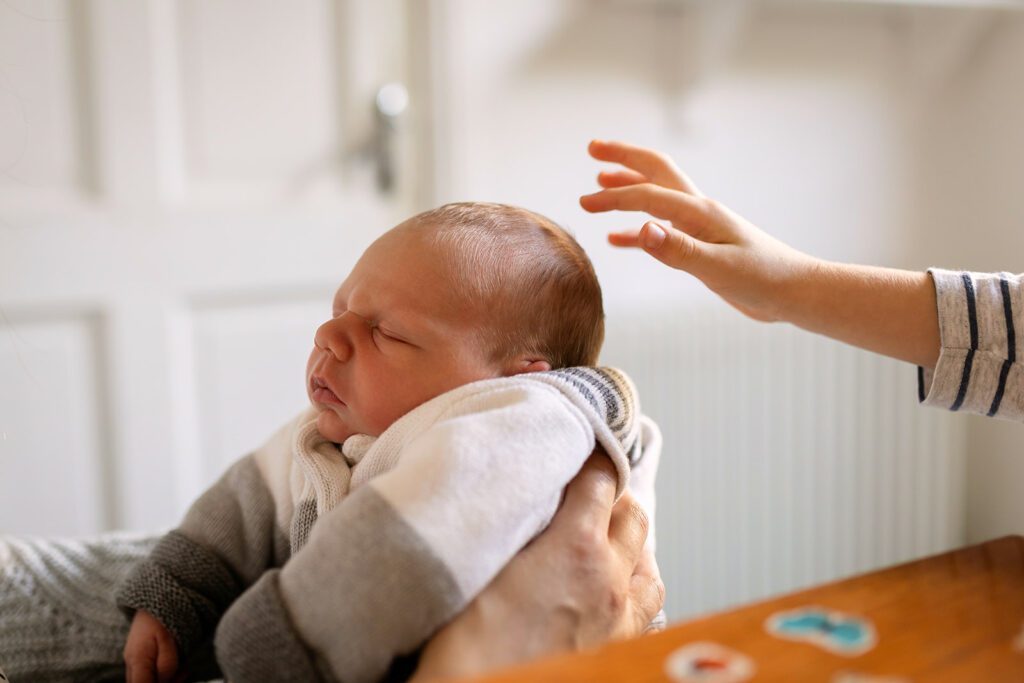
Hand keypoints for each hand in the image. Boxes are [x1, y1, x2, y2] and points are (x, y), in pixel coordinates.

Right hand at [123, 610, 181, 682]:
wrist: (157, 596)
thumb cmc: (164, 616)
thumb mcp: (170, 639)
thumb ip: (167, 664)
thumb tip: (164, 681)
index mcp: (137, 659)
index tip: (174, 681)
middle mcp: (131, 661)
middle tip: (183, 674)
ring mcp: (133, 658)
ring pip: (144, 679)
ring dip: (163, 680)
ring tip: (183, 670)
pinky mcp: (138, 655)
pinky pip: (147, 673)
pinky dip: (161, 674)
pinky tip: (178, 667)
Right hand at [411, 453, 663, 679]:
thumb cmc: (469, 645)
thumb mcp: (484, 562)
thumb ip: (516, 520)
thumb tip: (528, 492)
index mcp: (576, 549)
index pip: (601, 479)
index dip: (591, 458)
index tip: (580, 448)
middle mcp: (609, 581)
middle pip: (632, 516)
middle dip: (614, 496)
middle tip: (589, 490)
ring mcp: (621, 619)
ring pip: (648, 563)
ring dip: (630, 543)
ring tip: (606, 537)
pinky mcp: (619, 647)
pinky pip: (646, 606)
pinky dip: (637, 584)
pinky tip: (617, 585)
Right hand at [580, 139, 816, 322]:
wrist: (794, 292)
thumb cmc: (763, 280)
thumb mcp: (719, 268)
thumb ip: (679, 250)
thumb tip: (643, 229)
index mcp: (700, 213)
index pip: (649, 196)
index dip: (615, 197)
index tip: (586, 202)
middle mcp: (698, 211)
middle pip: (655, 172)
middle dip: (623, 158)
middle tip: (592, 148)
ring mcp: (699, 227)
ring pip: (656, 197)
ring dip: (628, 186)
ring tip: (600, 181)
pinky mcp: (701, 246)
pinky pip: (661, 230)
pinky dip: (636, 231)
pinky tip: (617, 239)